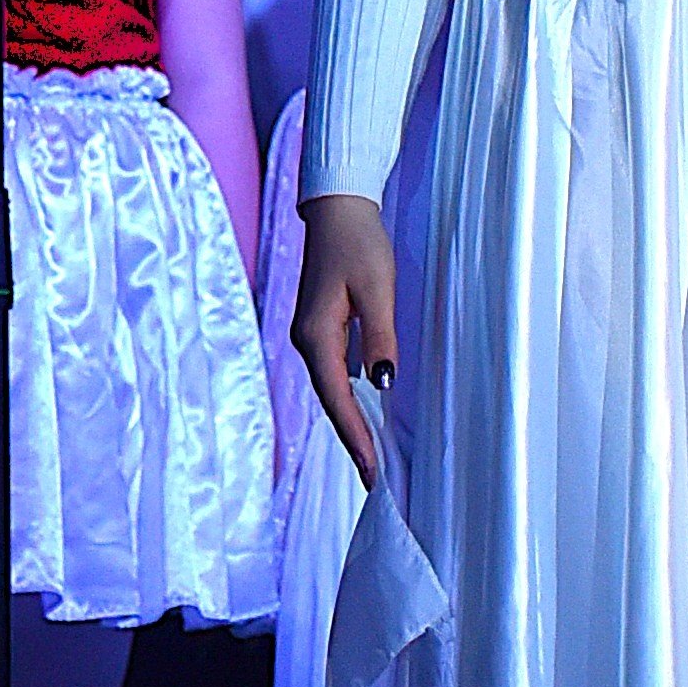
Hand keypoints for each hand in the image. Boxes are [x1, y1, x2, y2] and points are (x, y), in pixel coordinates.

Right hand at [294, 193, 399, 485]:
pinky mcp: (320, 328)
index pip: (337, 397)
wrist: (337, 209)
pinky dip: (349, 399)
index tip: (371, 469)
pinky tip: (364, 414)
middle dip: (352, 439)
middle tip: (373, 478)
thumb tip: (381, 382)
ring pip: (331, 389)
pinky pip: (334, 373)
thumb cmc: (359, 243)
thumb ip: (379, 336)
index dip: (355, 436)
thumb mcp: (377, 288)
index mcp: (315, 335)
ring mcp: (310, 335)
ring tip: (370, 458)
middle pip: (331, 401)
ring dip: (350, 423)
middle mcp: (306, 341)